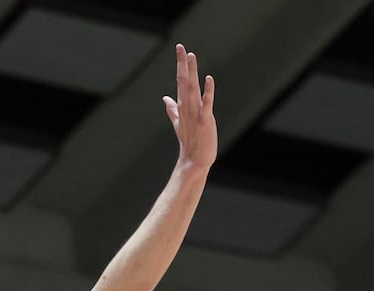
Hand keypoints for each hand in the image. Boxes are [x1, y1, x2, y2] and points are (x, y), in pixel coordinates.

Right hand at [163, 44, 216, 169]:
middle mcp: (187, 107)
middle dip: (182, 64)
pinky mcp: (205, 120)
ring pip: (192, 88)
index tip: (180, 49)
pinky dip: (208, 91)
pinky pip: (207, 103)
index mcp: (182, 106)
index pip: (180, 81)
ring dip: (191, 72)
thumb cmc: (189, 142)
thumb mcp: (178, 123)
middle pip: (184, 81)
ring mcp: (195, 113)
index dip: (180, 64)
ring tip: (190, 56)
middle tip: (180, 46)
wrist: (194, 160)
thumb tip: (165, 98)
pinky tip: (208, 78)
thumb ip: (172, 110)